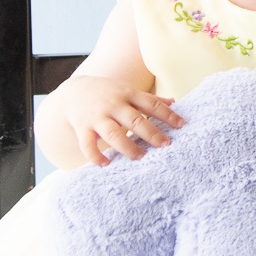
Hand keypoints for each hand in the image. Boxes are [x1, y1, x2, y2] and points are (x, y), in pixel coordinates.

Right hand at [55, 75, 182, 166]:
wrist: (73, 91)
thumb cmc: (108, 93)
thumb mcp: (128, 90)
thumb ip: (149, 99)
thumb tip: (174, 102)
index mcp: (128, 94)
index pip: (151, 104)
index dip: (167, 114)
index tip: (182, 125)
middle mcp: (113, 104)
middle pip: (134, 120)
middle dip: (151, 133)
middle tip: (166, 145)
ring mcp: (97, 116)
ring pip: (113, 133)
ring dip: (127, 146)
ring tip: (140, 157)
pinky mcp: (82, 128)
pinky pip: (87, 144)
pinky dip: (95, 156)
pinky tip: (106, 164)